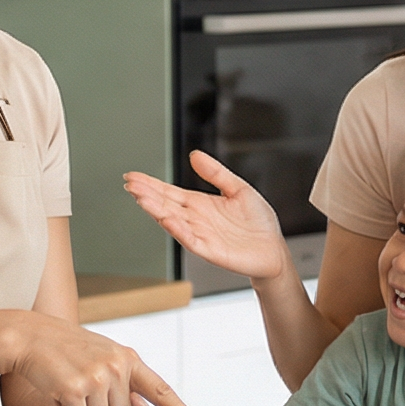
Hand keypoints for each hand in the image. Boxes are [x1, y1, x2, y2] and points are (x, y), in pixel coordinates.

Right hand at [9, 317, 201, 405]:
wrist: (30, 336)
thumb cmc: (68, 350)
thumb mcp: (103, 360)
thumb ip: (128, 387)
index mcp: (128, 358)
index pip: (160, 389)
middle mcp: (116, 366)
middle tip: (85, 387)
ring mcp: (97, 377)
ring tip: (70, 385)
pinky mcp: (75, 389)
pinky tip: (59, 390)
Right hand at [122, 151, 292, 281]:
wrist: (274, 249)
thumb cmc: (258, 223)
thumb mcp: (238, 188)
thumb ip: (216, 173)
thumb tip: (194, 155)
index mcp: (200, 205)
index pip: (169, 192)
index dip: (151, 184)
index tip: (132, 176)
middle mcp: (196, 220)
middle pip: (166, 204)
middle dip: (147, 194)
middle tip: (130, 184)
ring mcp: (201, 235)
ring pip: (173, 221)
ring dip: (156, 210)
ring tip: (141, 197)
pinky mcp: (210, 250)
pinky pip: (190, 239)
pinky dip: (178, 230)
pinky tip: (167, 219)